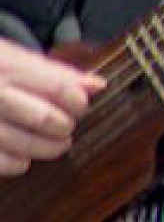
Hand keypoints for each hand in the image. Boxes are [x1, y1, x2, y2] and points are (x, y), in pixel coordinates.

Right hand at [0, 39, 103, 177]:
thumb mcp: (8, 57)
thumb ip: (52, 72)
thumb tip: (96, 86)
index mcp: (4, 67)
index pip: (58, 89)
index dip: (76, 102)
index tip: (78, 106)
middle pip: (44, 119)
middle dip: (63, 127)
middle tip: (65, 128)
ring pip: (24, 145)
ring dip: (46, 149)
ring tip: (54, 144)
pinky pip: (1, 164)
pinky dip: (17, 164)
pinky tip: (21, 158)